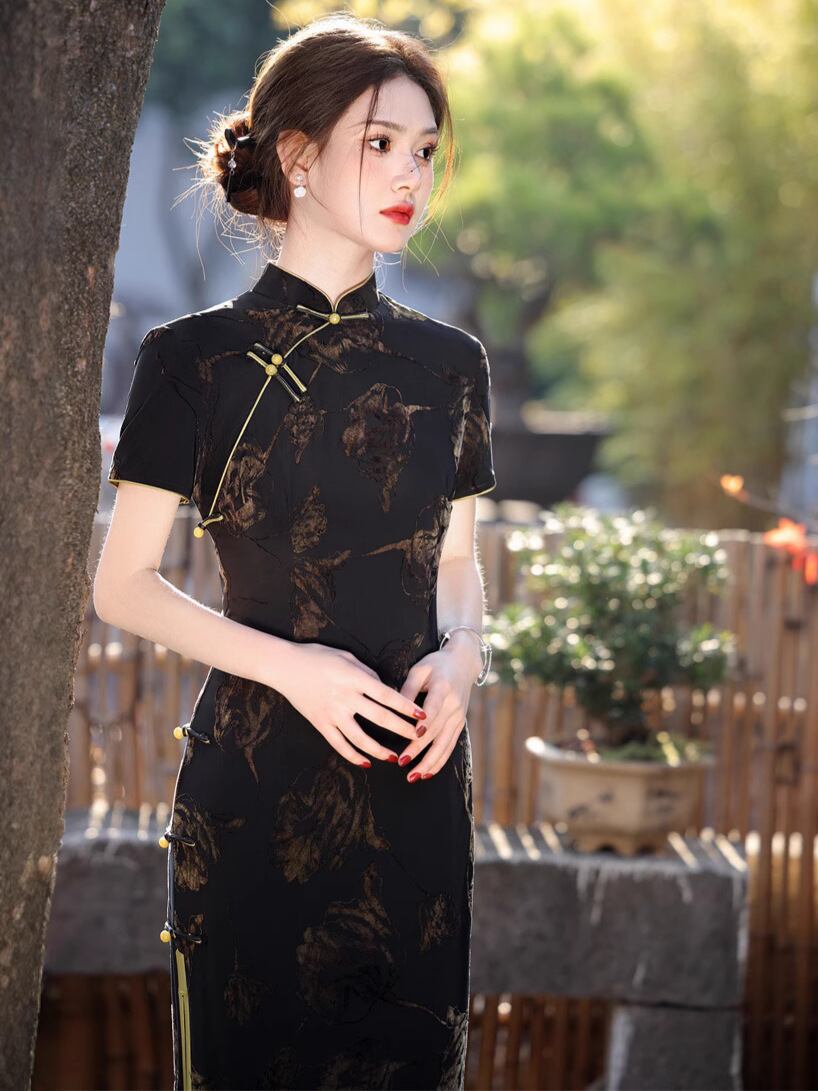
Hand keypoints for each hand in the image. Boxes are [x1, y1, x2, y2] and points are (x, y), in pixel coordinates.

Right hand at [276, 642, 426, 765]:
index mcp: (354, 678)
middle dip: (402, 729)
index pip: (387, 695)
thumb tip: (385, 689)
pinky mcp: (320, 724)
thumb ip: (367, 673)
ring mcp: (332, 713)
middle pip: (379, 717)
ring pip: (360, 738)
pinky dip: (353, 756)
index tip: (422, 715)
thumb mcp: (347, 657)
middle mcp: (345, 697)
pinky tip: (366, 763)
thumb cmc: (317, 656)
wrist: (285, 666)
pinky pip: (339, 745)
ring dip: (379, 750)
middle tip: (418, 737)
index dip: (406, 706)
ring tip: (394, 757)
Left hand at [395, 635, 481, 780]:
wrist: (464, 663)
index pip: (433, 708)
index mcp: (443, 688)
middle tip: (402, 762)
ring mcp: (458, 717)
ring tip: (413, 776)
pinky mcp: (460, 724)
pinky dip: (439, 761)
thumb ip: (407, 689)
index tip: (414, 735)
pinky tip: (427, 773)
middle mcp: (454, 705)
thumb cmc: (436, 665)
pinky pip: (450, 746)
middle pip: (436, 731)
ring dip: (429, 762)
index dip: (424, 723)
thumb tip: (394, 709)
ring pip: (444, 744)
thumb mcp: (420, 670)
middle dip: (419, 749)